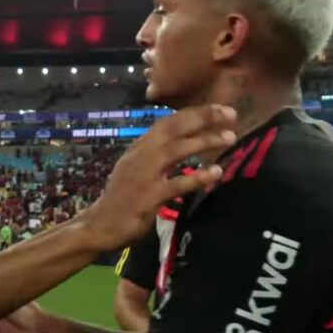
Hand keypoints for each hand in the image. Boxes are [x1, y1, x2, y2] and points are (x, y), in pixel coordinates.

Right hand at [81, 105, 236, 251]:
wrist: (101, 224)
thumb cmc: (122, 196)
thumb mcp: (135, 166)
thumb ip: (155, 153)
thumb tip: (181, 140)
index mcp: (139, 147)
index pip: (168, 122)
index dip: (195, 113)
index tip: (220, 109)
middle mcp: (141, 156)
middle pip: (174, 129)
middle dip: (203, 118)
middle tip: (231, 114)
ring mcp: (144, 176)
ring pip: (176, 150)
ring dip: (204, 141)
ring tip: (229, 138)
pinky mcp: (149, 197)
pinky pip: (178, 183)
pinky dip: (198, 177)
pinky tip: (216, 172)